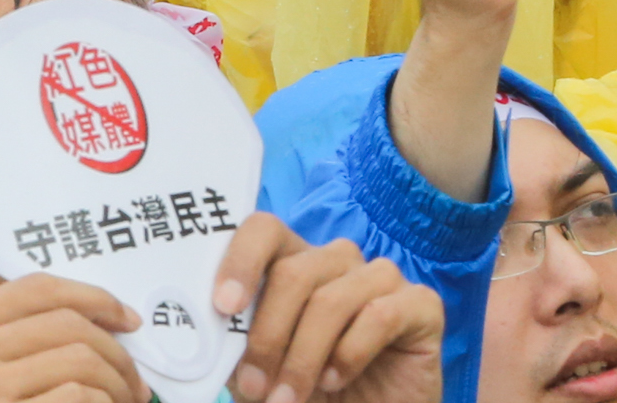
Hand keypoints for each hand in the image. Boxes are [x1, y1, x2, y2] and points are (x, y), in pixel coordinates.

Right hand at [0, 275, 143, 402]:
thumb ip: (17, 344)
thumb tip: (102, 318)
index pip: (33, 288)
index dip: (92, 298)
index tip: (127, 320)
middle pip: (66, 323)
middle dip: (116, 353)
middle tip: (135, 385)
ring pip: (79, 359)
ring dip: (117, 386)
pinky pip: (78, 396)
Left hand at [211, 218, 444, 402]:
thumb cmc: (307, 394)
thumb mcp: (258, 368)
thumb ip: (231, 342)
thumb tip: (195, 324)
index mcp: (295, 262)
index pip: (263, 230)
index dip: (240, 260)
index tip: (223, 307)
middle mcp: (338, 261)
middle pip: (293, 273)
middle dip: (268, 335)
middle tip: (254, 386)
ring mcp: (382, 278)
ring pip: (331, 299)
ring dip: (303, 355)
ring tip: (288, 397)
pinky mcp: (421, 306)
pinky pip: (381, 314)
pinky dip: (349, 352)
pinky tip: (334, 380)